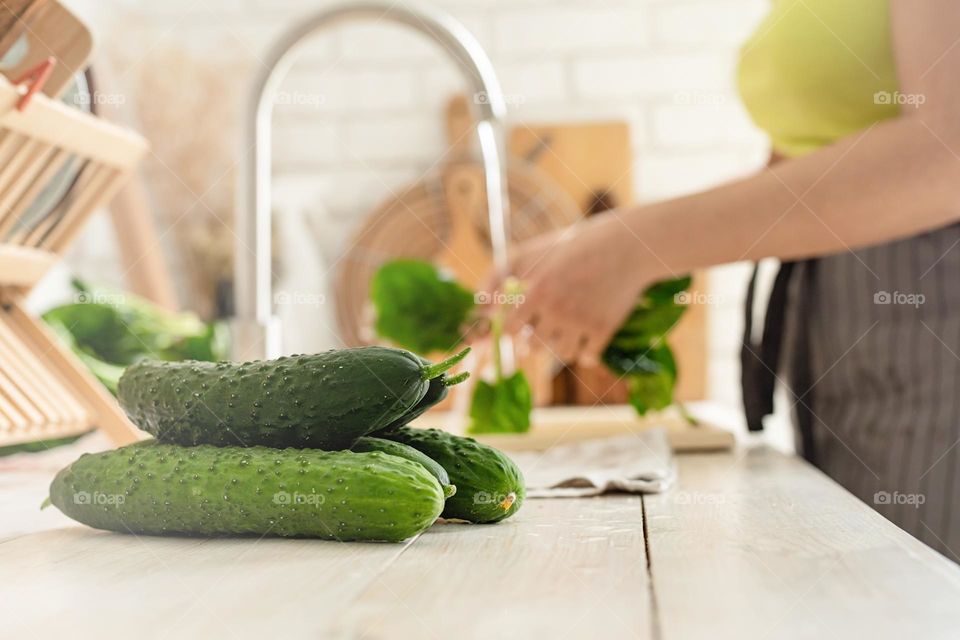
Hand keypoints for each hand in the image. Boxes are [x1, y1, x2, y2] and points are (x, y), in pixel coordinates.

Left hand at [481, 214, 655, 364]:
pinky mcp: (605, 330)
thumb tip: (479, 304)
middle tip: (545, 326)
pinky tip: (586, 339)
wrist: (627, 246)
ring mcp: (582, 322)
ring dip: (559, 347)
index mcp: (537, 291)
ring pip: (560, 355)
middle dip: (534, 340)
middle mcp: (557, 310)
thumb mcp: (532, 251)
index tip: (520, 323)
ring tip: (566, 329)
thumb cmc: (574, 246)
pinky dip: (585, 353)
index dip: (513, 328)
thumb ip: (499, 275)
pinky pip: (587, 358)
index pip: (511, 329)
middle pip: (533, 346)